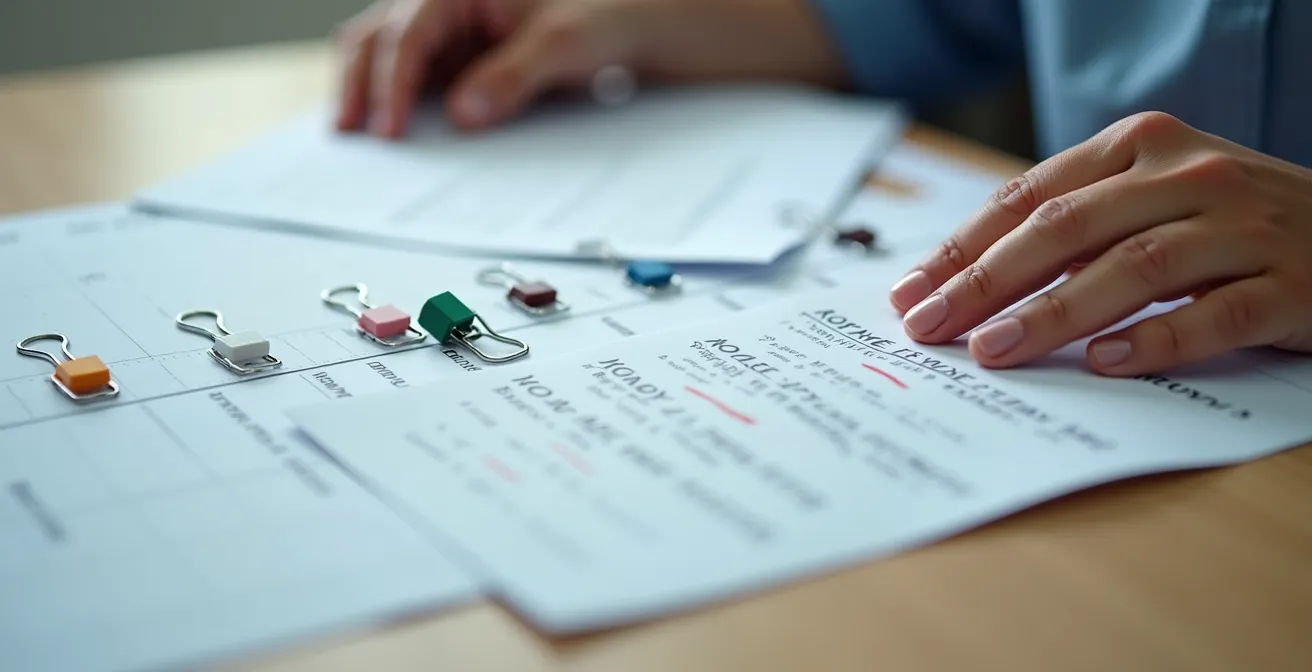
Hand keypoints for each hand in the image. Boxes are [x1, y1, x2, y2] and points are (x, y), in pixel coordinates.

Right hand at [333, 0, 846, 137]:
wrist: (677, 23)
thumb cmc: (628, 10)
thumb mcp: (576, 40)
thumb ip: (517, 72)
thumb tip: (466, 114)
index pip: (412, 26)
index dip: (395, 80)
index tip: (389, 129)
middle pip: (386, 32)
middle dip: (364, 81)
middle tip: (351, 135)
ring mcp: (470, 27)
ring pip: (400, 52)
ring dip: (378, 90)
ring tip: (358, 135)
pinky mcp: (484, 57)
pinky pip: (435, 77)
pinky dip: (414, 102)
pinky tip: (405, 134)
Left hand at [888, 111, 1311, 374]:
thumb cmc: (1231, 222)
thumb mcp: (1152, 198)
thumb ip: (1076, 227)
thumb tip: (973, 284)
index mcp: (1141, 147)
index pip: (1029, 195)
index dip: (963, 247)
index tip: (912, 292)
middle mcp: (1188, 176)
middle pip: (1067, 228)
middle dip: (987, 280)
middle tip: (932, 326)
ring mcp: (1242, 228)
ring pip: (1134, 268)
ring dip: (1054, 312)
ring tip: (996, 350)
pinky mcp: (1292, 284)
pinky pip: (1215, 314)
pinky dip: (1157, 340)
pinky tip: (1104, 364)